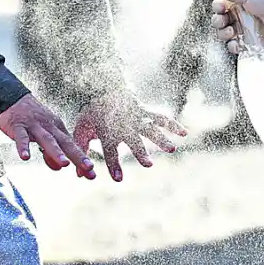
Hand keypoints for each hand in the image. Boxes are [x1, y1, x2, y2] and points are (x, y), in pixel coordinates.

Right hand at [0, 94, 95, 178]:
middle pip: (65, 143)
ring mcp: (34, 126)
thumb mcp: (43, 136)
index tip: (91, 175)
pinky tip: (25, 157)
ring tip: (65, 164)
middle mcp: (50, 127)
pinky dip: (23, 147)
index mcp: (58, 129)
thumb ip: (50, 153)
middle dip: (77, 156)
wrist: (12, 99)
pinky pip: (22, 137)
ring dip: (56, 152)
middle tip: (89, 167)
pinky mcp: (19, 126)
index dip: (82, 160)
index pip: (72, 146)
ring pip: (47, 139)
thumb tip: (58, 168)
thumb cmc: (31, 120)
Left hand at [72, 91, 187, 180]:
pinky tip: (184, 133)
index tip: (118, 179)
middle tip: (149, 164)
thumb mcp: (82, 130)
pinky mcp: (145, 111)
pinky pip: (160, 117)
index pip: (109, 151)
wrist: (102, 85)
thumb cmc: (91, 113)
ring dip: (161, 138)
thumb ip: (82, 152)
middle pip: (133, 141)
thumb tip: (79, 176)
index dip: (113, 165)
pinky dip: (172, 124)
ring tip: (171, 149)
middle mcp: (123, 125)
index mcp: (106, 131)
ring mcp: (136, 117)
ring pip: (150, 129)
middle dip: (140, 152)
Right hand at [205, 0, 263, 52]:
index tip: (220, 8)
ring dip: (223, 34)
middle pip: (221, 22)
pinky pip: (237, 47)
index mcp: (240, 2)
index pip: (220, 6)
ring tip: (231, 31)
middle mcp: (242, 15)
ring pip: (226, 35)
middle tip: (223, 21)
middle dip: (218, 22)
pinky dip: (233, 47)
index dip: (217, 8)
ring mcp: (247, 29)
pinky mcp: (253, 42)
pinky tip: (235, 43)